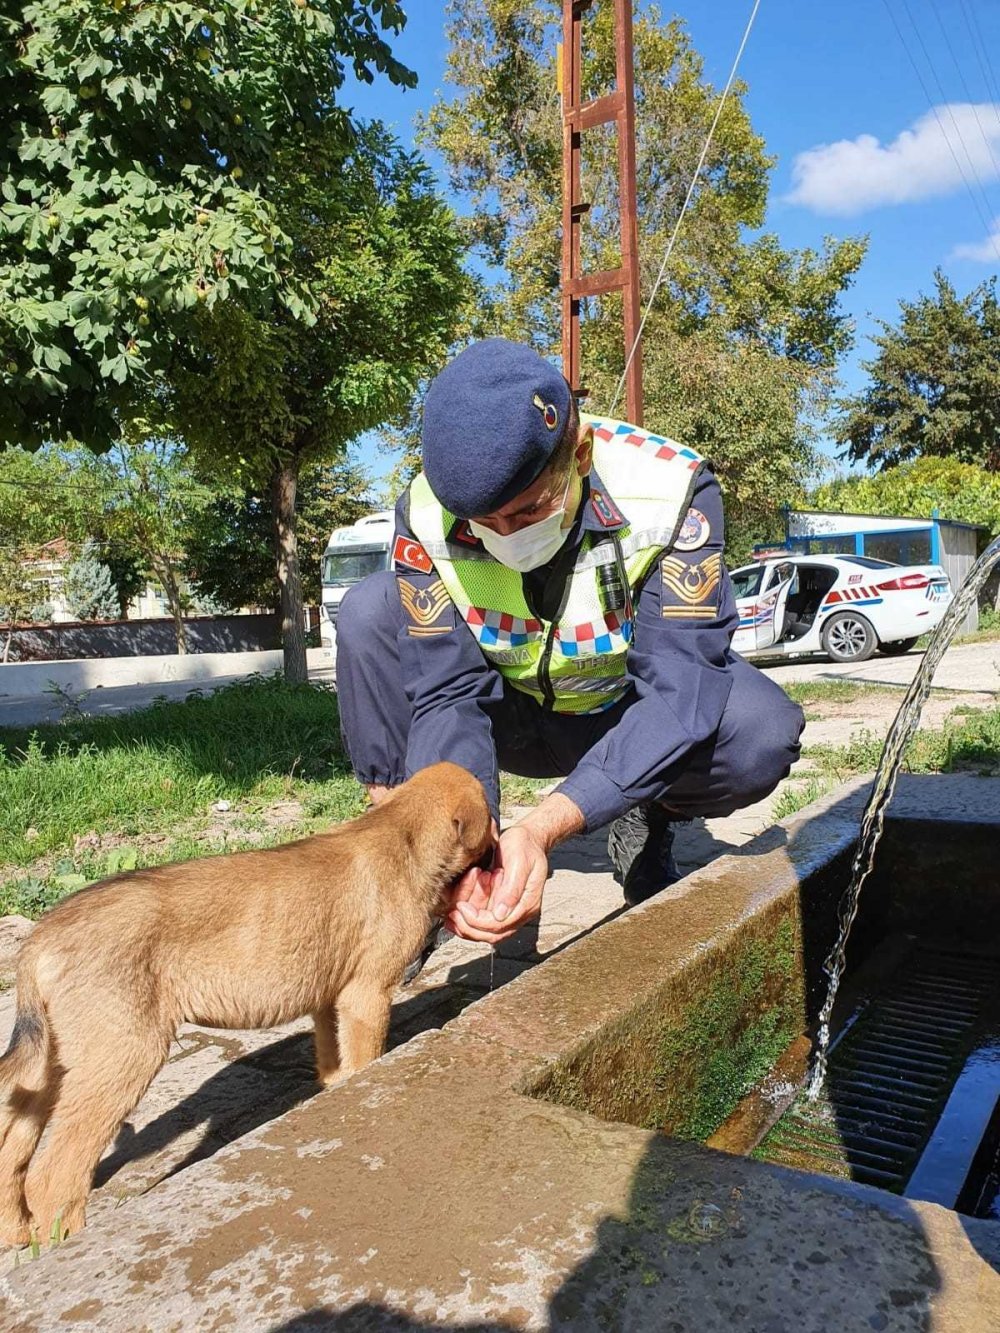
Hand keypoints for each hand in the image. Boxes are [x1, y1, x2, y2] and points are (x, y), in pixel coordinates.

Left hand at [444, 823, 548, 943]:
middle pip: (492, 935)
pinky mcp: (500, 905)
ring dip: (466, 923)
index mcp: (527, 904)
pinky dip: (468, 917)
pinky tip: (457, 908)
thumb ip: (511, 890)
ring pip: (485, 931)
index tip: (461, 907)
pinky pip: (482, 920)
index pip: (499, 925)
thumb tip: (500, 915)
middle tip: (452, 914)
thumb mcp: (519, 863)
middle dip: (468, 926)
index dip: (477, 920)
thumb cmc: (525, 846)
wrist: (528, 838)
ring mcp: (510, 910)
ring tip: (452, 910)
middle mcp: (519, 912)